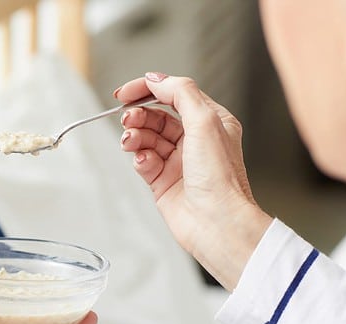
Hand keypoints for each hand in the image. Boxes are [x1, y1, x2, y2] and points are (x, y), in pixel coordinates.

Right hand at [115, 72, 271, 290]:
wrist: (217, 223)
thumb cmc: (220, 178)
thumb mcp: (205, 121)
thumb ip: (181, 93)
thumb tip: (157, 79)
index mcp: (211, 121)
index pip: (174, 94)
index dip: (148, 89)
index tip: (125, 92)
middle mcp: (194, 139)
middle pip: (156, 116)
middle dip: (138, 114)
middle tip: (127, 119)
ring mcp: (177, 161)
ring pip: (146, 137)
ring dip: (134, 136)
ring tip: (130, 141)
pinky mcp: (162, 181)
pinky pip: (142, 161)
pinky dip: (139, 158)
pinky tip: (143, 162)